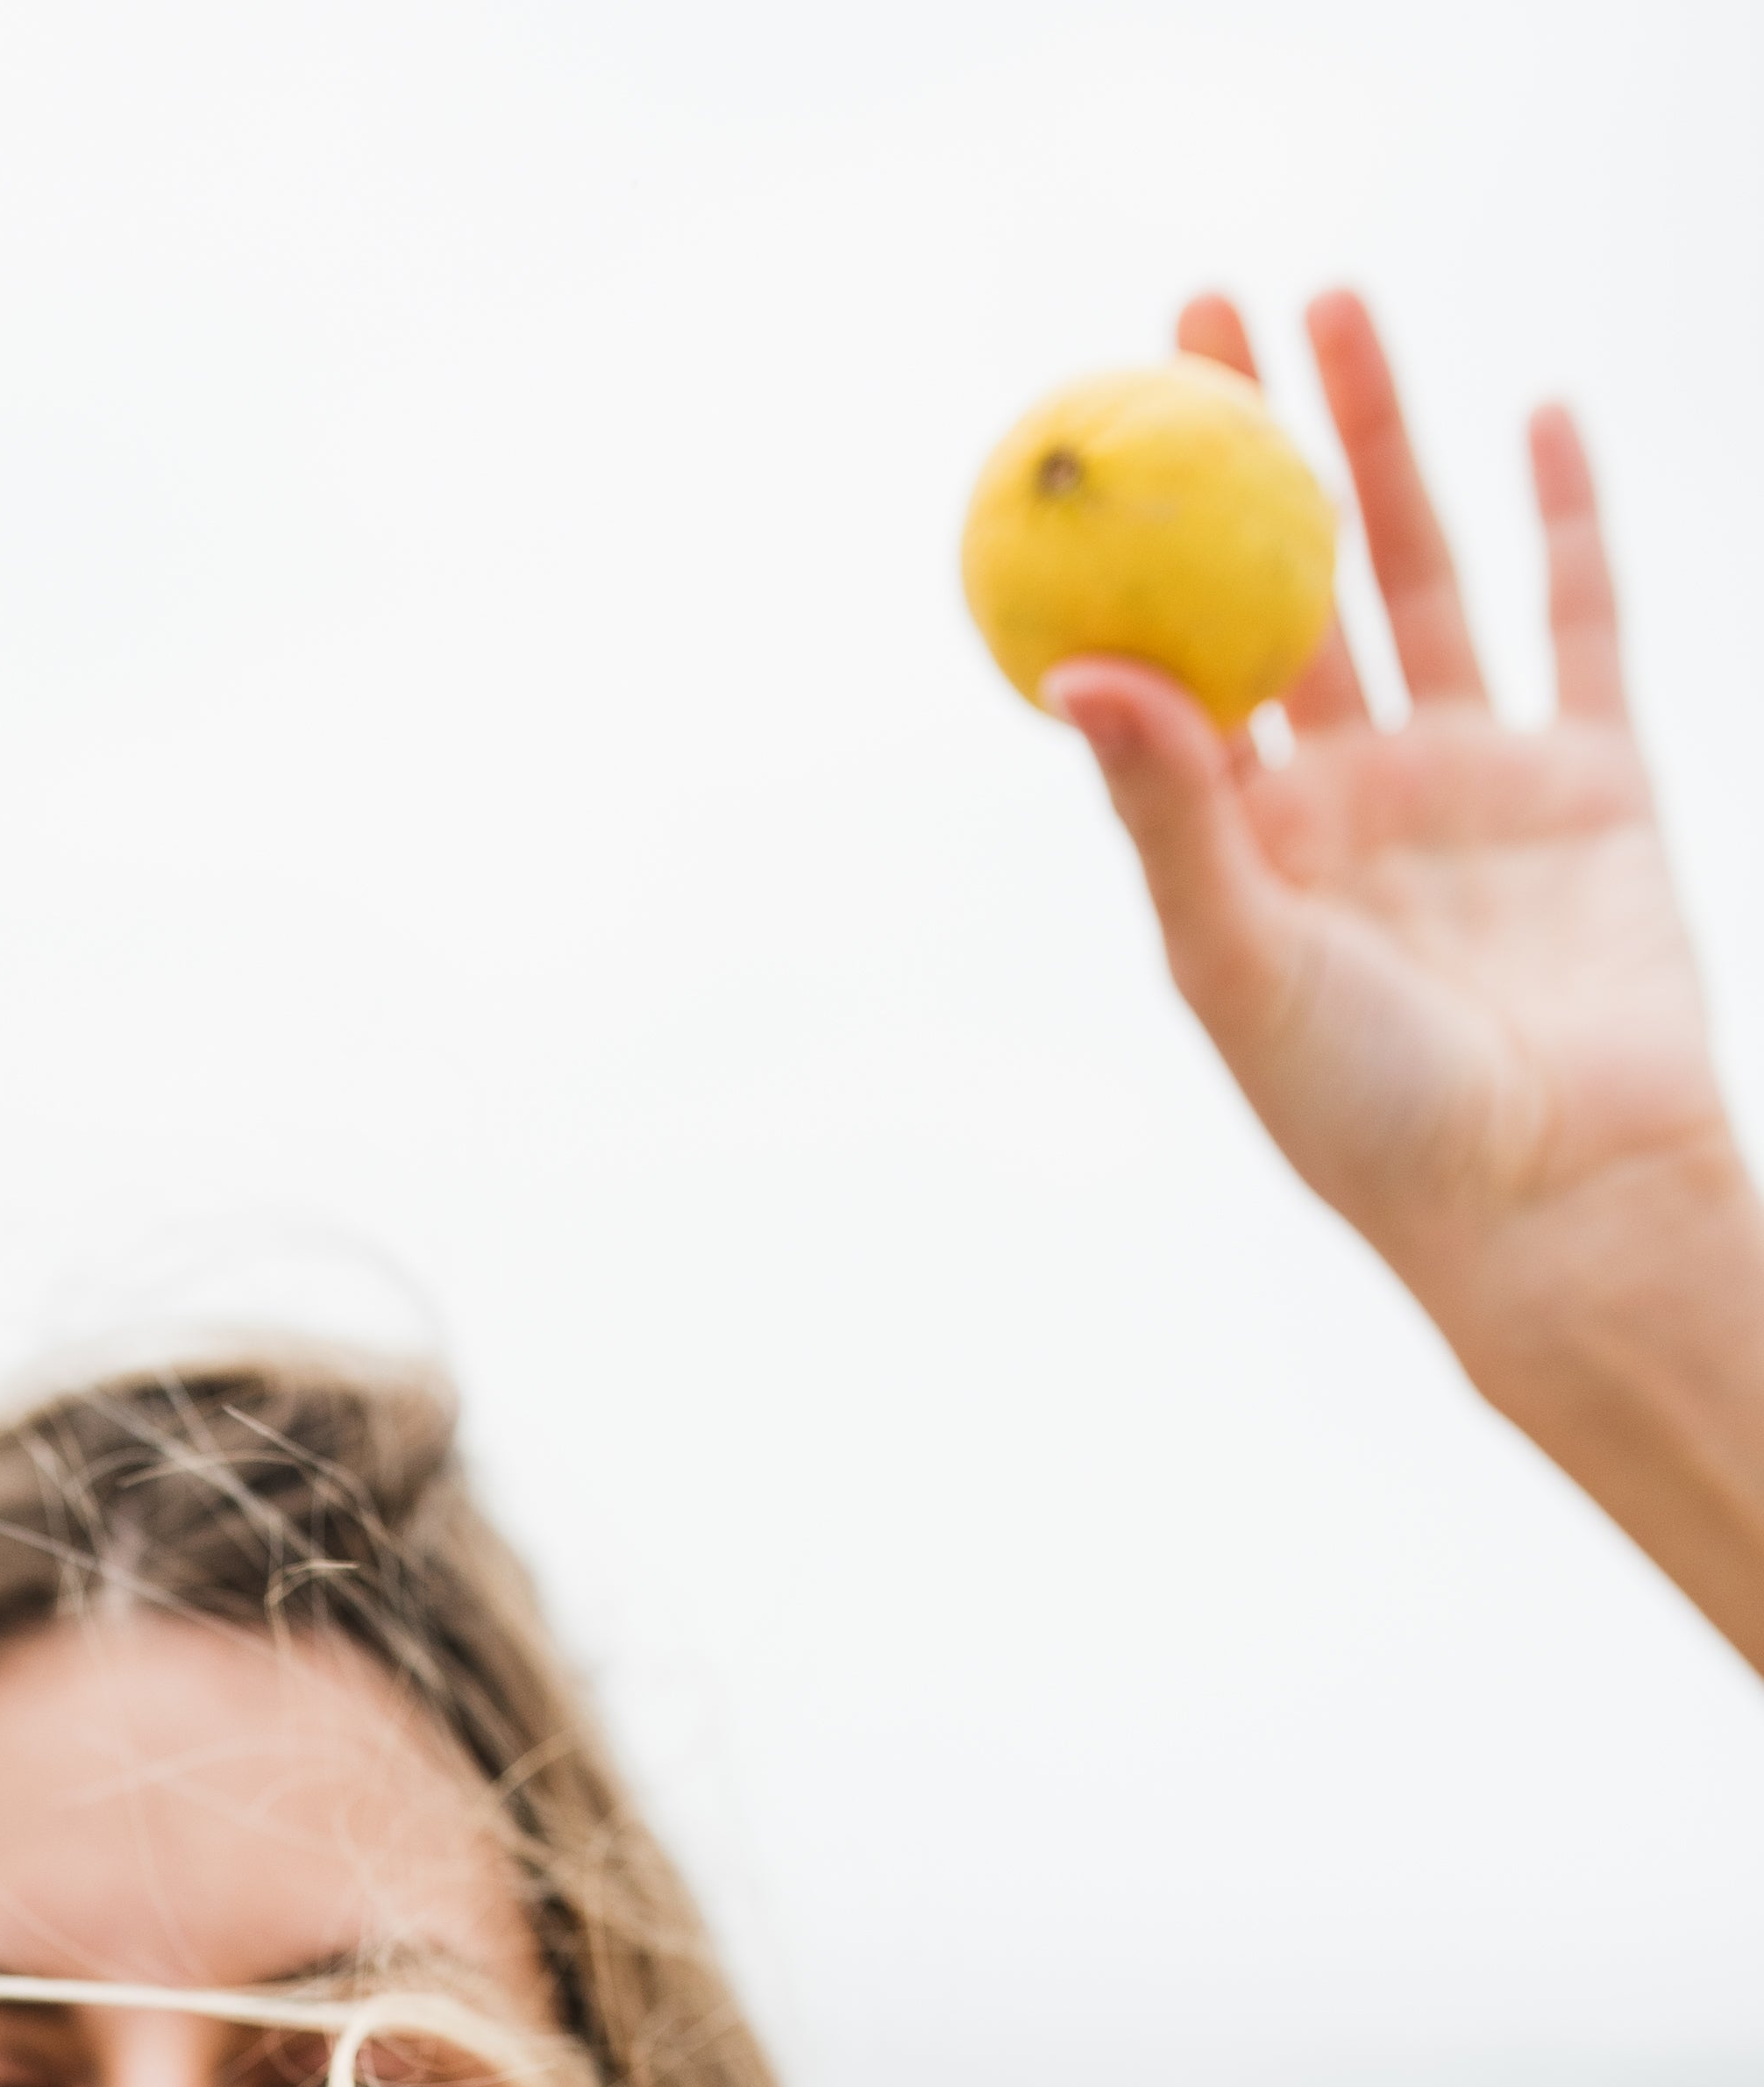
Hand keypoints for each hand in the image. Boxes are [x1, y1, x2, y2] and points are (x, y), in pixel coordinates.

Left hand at [1049, 291, 1742, 1365]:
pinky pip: (1579, 618)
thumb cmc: (1373, 1115)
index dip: (1141, 541)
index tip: (1103, 418)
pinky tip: (1532, 412)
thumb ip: (1167, 810)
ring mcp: (1473, 784)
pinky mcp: (1594, 783)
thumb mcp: (1239, 960)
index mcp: (1249, 846)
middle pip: (1288, 582)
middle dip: (1251, 449)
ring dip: (1379, 442)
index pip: (1176, 657)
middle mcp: (1350, 801)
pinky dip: (1565, 514)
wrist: (1555, 1198)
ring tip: (1337, 310)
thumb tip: (1071, 666)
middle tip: (1207, 314)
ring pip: (1420, 570)